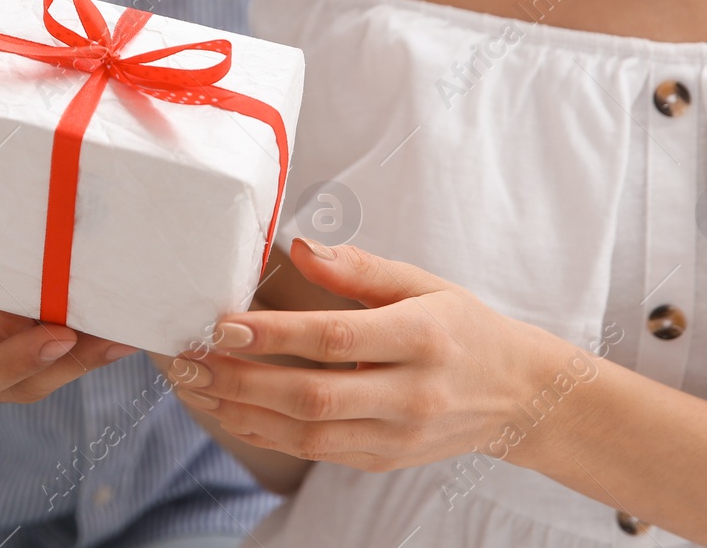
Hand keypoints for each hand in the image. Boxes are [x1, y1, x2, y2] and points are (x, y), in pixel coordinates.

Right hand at [0, 143, 134, 410]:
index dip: (11, 362)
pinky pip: (56, 337)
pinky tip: (128, 301)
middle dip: (73, 363)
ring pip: (48, 366)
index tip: (56, 339)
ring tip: (139, 321)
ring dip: (94, 350)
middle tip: (120, 335)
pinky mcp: (12, 331)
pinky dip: (91, 326)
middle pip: (22, 380)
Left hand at [169, 238, 577, 471]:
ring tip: (196, 384)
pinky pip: (315, 452)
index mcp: (423, 337)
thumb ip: (360, 268)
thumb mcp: (423, 282)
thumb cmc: (463, 327)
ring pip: (307, 433)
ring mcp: (398, 436)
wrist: (518, 395)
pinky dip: (266, 433)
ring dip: (242, 411)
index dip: (276, 335)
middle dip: (241, 380)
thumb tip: (299, 246)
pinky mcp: (384, 460)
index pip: (337, 339)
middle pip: (313, 396)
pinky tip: (232, 409)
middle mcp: (411, 394)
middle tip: (189, 361)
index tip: (223, 323)